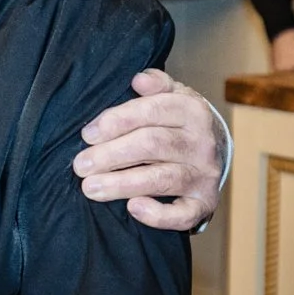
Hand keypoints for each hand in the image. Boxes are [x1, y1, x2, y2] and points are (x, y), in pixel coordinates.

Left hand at [72, 69, 225, 231]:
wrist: (213, 155)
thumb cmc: (177, 125)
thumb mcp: (172, 98)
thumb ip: (156, 86)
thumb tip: (138, 79)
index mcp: (193, 111)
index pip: (153, 111)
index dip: (118, 121)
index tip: (88, 134)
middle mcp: (202, 143)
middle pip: (153, 145)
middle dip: (112, 155)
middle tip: (80, 165)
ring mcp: (204, 175)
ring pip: (162, 179)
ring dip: (122, 184)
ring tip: (90, 188)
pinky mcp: (203, 204)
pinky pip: (184, 215)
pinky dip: (159, 215)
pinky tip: (133, 208)